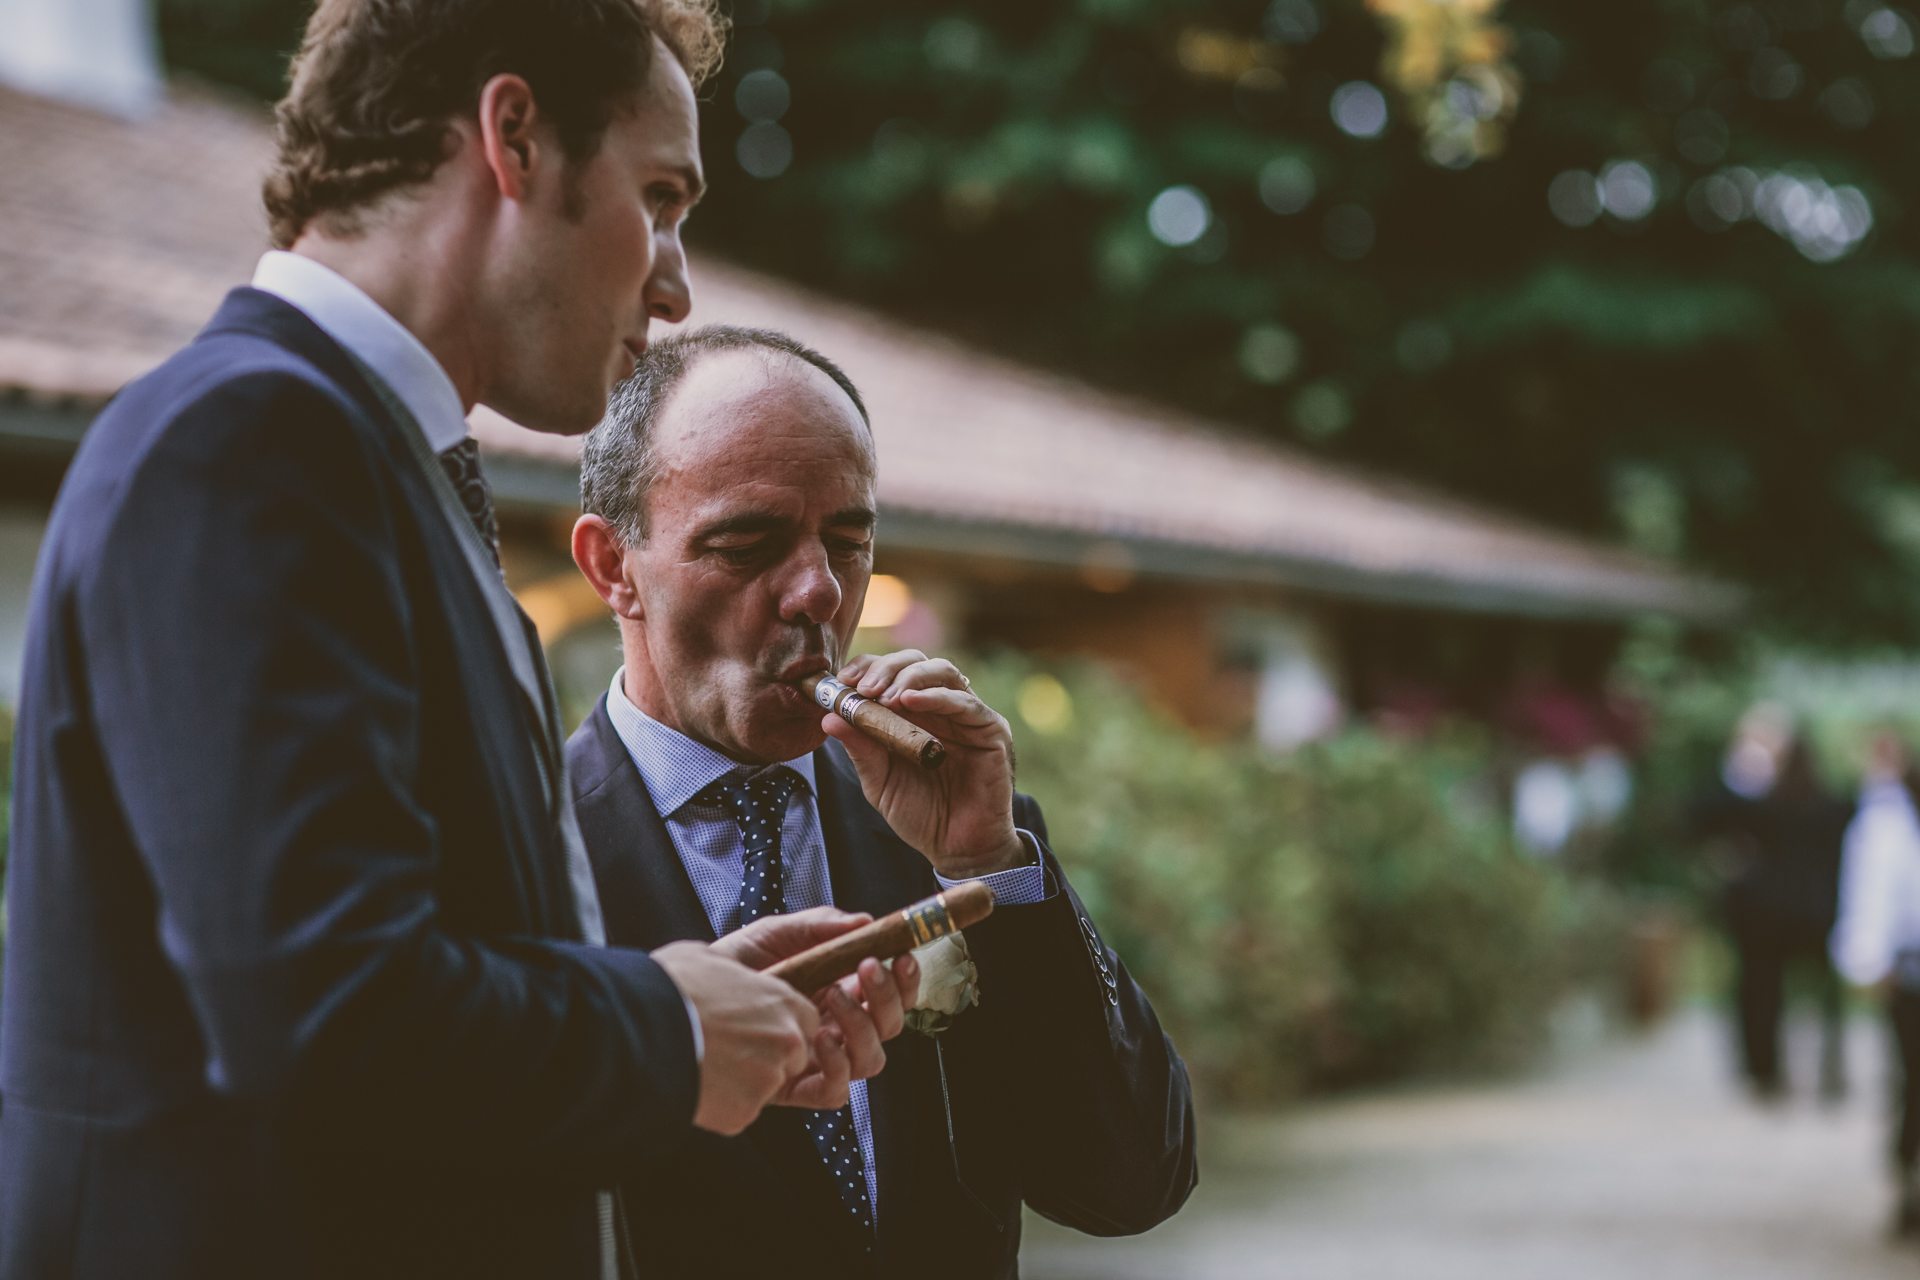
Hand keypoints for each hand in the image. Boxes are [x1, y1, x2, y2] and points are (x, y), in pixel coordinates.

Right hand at [651, 940, 817, 1135]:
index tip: (754, 1027)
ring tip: (704, 1064)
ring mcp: (768, 1080)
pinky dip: (721, 1105)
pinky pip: (739, 1112)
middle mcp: (786, 1041)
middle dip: (767, 1057)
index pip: (806, 1021)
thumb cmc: (670, 988)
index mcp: (782, 1001)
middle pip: (792, 1058)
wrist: (641, 1032)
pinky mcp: (745, 1112)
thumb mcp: (707, 957)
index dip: (780, 1026)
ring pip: (765, 1087)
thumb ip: (736, 971)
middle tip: (727, 1050)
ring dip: (742, 1082)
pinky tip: (696, 1085)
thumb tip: (726, 971)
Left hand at [711, 909, 921, 1107]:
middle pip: (890, 1026)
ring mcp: (820, 1059)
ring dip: (862, 1027)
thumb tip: (866, 922)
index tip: (901, 954)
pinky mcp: (796, 1087)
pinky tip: (820, 1038)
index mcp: (842, 991)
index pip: (891, 993)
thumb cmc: (736, 965)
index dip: (905, 978)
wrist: (693, 994)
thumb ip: (821, 926)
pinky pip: (835, 1093)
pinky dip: (837, 1067)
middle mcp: (838, 1027)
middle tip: (866, 968)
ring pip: (871, 1060)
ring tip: (832, 996)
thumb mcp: (778, 933)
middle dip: (888, 997)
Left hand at [826, 650, 1027, 877]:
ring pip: (943, 672)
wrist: (957, 850)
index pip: (892, 672)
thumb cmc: (921, 815)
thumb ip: (861, 748)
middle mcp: (943, 708)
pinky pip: (967, 703)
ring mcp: (968, 717)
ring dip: (909, 677)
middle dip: (886, 668)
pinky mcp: (991, 731)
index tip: (842, 682)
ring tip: (884, 696)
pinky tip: (911, 701)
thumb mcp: (880, 781)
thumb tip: (829, 717)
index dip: (868, 668)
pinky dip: (937, 696)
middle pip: (917, 662)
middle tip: (863, 688)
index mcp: (916, 714)